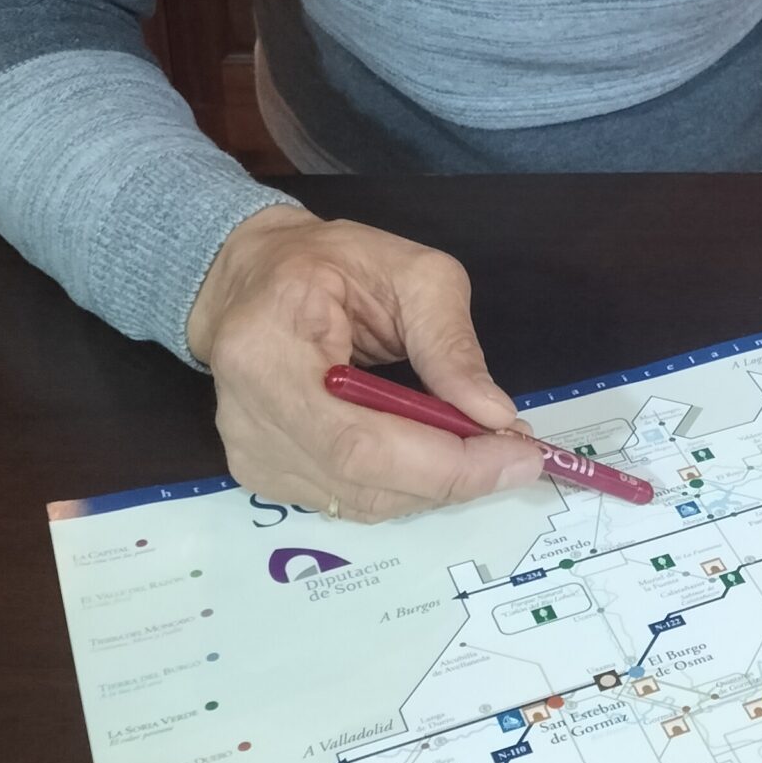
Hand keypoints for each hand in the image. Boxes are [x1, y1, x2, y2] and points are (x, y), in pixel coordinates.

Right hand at [186, 205, 544, 520]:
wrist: (251, 277)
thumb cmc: (330, 262)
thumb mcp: (410, 272)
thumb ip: (450, 343)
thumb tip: (494, 416)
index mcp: (267, 349)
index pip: (357, 438)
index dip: (442, 462)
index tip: (516, 454)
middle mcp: (244, 414)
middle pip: (358, 480)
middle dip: (451, 476)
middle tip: (515, 457)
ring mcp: (246, 451)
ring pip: (358, 500)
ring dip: (432, 484)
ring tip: (481, 448)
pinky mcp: (258, 472)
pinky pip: (344, 499)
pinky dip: (401, 484)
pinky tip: (430, 452)